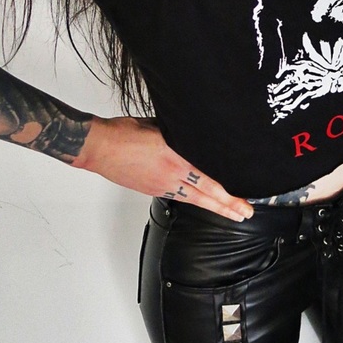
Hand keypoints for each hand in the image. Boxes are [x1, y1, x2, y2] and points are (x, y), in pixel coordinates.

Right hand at [73, 116, 253, 221]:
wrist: (98, 147)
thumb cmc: (124, 133)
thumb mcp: (158, 127)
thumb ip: (180, 136)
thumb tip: (194, 136)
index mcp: (174, 161)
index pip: (209, 184)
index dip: (228, 198)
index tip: (243, 205)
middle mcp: (169, 178)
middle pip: (204, 198)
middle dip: (227, 208)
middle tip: (245, 215)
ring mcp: (159, 186)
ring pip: (192, 200)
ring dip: (212, 207)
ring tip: (229, 212)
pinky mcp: (150, 190)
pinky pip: (177, 196)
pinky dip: (193, 200)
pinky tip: (200, 200)